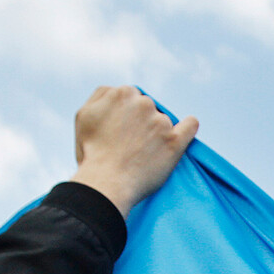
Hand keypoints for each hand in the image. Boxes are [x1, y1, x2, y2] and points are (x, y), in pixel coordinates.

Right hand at [70, 86, 197, 217]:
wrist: (106, 183)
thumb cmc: (92, 152)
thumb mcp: (84, 115)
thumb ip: (101, 95)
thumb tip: (116, 91)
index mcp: (121, 93)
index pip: (130, 98)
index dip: (125, 115)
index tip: (121, 131)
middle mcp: (144, 103)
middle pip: (147, 108)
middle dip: (140, 123)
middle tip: (128, 145)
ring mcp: (161, 122)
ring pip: (163, 121)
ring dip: (156, 133)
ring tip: (142, 154)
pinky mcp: (174, 141)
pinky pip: (190, 126)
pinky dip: (189, 126)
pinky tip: (187, 127)